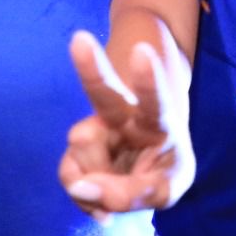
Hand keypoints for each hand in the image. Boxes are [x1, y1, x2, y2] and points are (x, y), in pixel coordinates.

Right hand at [59, 26, 193, 218]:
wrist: (146, 165)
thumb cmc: (163, 168)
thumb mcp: (165, 188)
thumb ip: (130, 195)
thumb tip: (81, 187)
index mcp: (159, 120)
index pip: (155, 100)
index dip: (147, 80)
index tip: (140, 48)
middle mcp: (126, 114)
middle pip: (104, 92)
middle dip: (92, 69)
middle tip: (79, 40)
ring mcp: (97, 127)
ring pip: (82, 147)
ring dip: (99, 182)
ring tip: (119, 185)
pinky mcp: (78, 146)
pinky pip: (70, 172)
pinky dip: (84, 192)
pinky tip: (99, 192)